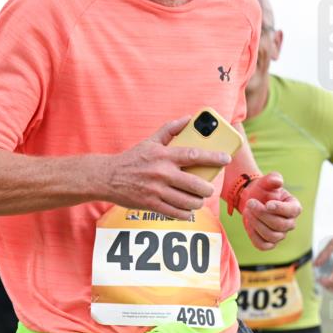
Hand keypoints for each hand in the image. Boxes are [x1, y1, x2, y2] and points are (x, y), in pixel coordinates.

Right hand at [104, 116, 230, 219]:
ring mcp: (156, 191)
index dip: (213, 157)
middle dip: (207, 188)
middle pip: (195, 184)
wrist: (107, 178)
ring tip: (197, 200)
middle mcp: (161, 173)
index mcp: (163, 155)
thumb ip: (169, 129)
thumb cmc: (131, 159)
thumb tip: (188, 118)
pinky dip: (185, 213)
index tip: (225, 159)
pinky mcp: (150, 204)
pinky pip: (175, 212)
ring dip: (197, 202)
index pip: (194, 155)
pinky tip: (186, 210)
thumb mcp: (149, 141)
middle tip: (208, 188)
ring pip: (187, 201)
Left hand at [240, 173, 301, 250]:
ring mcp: (280, 234)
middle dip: (262, 214)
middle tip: (250, 203)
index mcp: (294, 207)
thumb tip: (278, 181)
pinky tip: (248, 224)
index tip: (267, 203)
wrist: (252, 200)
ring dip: (256, 224)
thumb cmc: (263, 190)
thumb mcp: (267, 182)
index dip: (280, 209)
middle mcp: (290, 223)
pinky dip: (254, 236)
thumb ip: (273, 179)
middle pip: (280, 225)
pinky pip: (263, 245)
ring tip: (248, 211)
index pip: (293, 211)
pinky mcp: (268, 243)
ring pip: (271, 236)